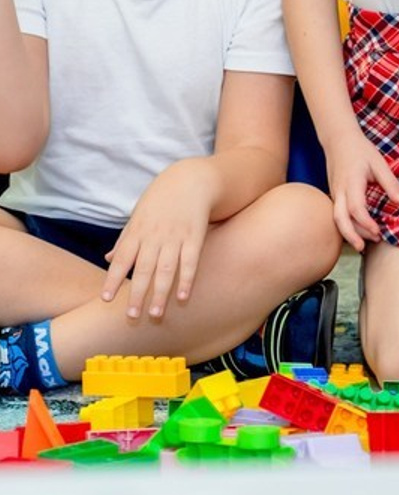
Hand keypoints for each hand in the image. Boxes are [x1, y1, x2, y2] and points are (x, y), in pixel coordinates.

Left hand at [102, 160, 215, 319]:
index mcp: (137, 230)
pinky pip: (191, 261)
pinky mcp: (195, 236)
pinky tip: (184, 296)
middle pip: (143, 268)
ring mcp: (176, 236)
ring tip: (156, 314)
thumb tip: (107, 260)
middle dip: (137, 293)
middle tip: (131, 316)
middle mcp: (155, 235)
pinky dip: (187, 279)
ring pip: (166, 269)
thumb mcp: (138, 214)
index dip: (114, 279)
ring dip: (161, 293)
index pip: (122, 259)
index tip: (107, 299)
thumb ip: (125, 239)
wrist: (191, 178)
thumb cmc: (161, 198)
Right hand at [325, 129, 398, 251]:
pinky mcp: (334, 195)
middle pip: (340, 219)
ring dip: (349, 233)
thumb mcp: (379, 163)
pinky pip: (337, 214)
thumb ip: (390, 183)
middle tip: (366, 247)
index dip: (366, 223)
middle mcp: (340, 191)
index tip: (379, 231)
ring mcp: (334, 194)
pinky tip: (358, 231)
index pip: (356, 208)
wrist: (338, 140)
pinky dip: (346, 225)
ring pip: (337, 219)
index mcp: (352, 182)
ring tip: (364, 243)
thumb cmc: (360, 151)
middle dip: (352, 236)